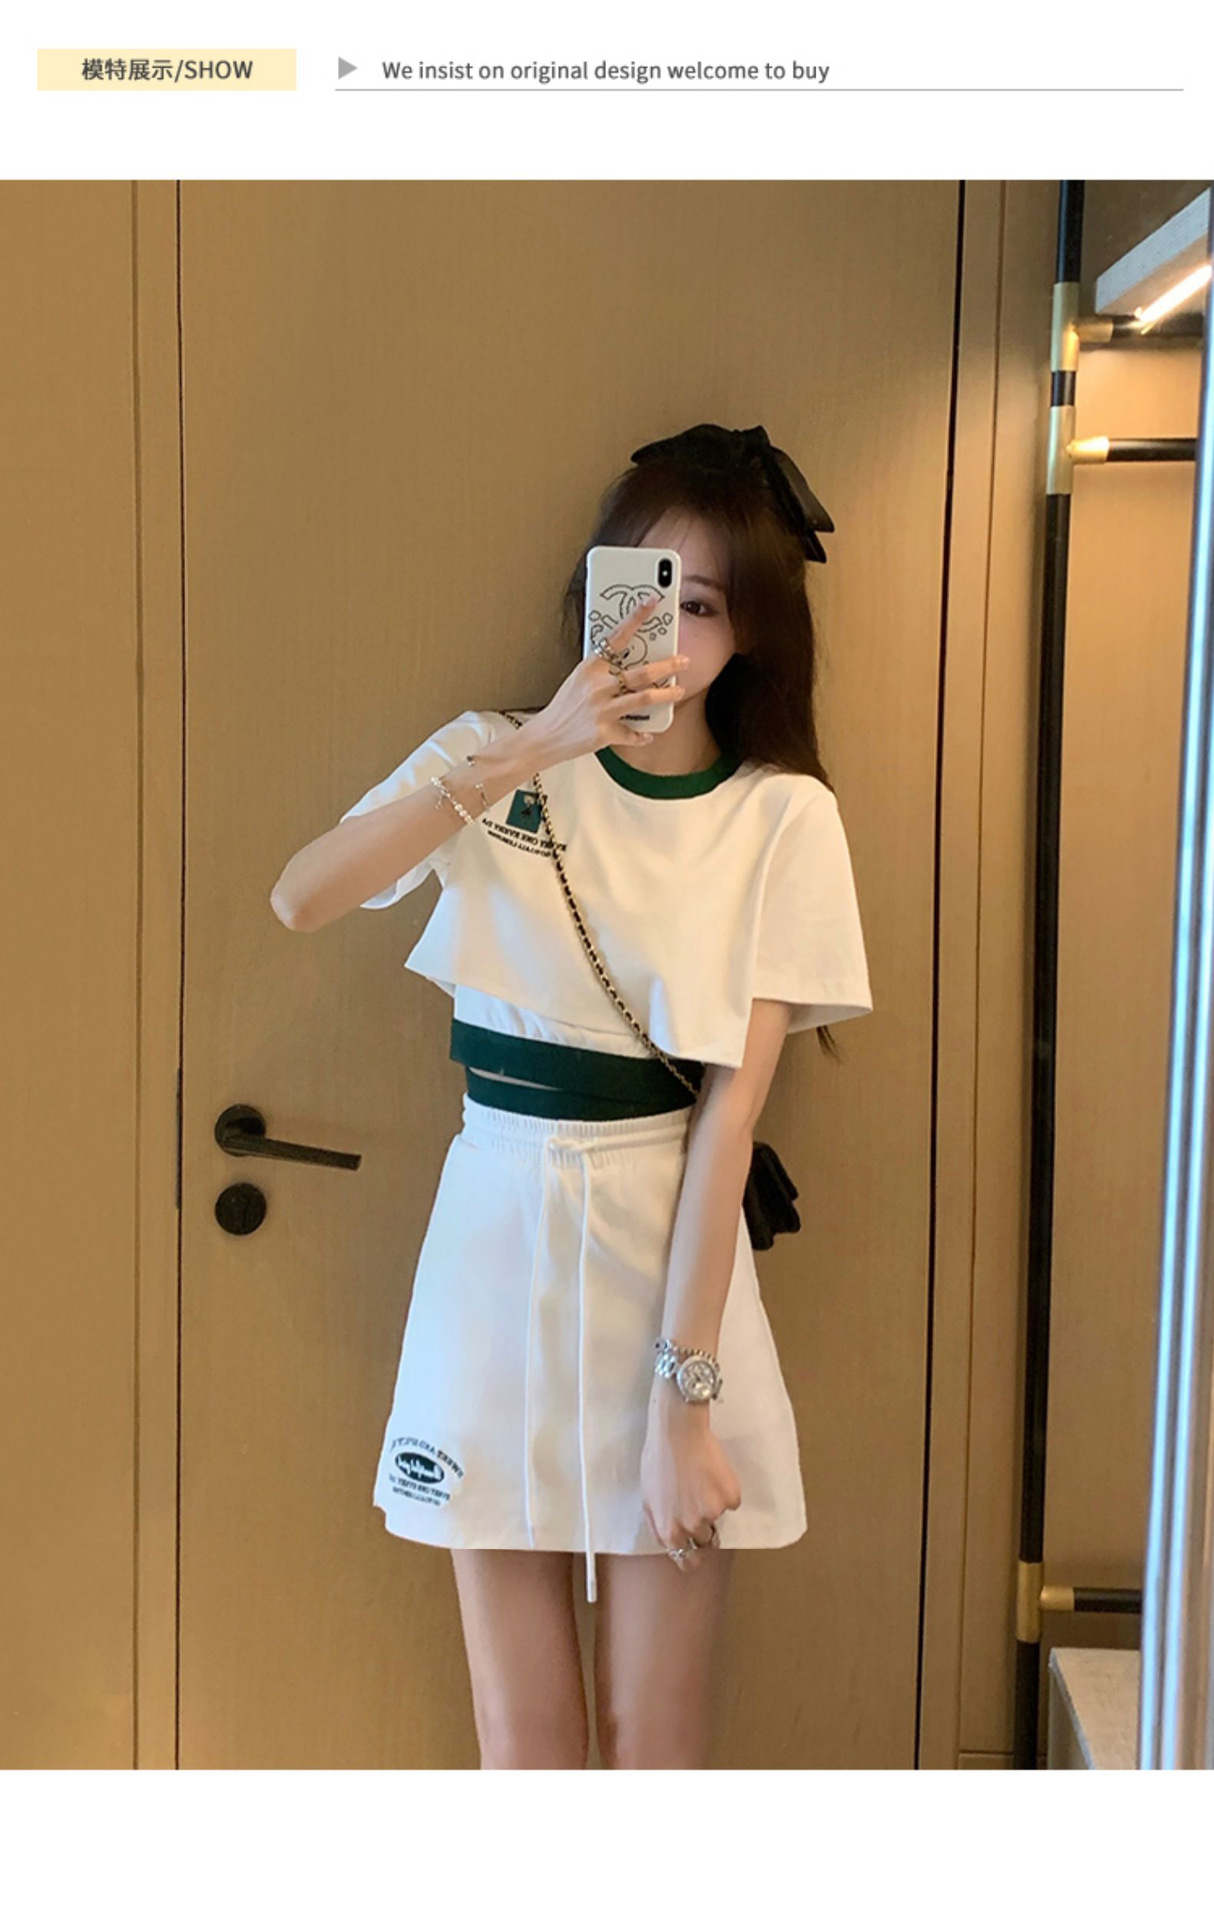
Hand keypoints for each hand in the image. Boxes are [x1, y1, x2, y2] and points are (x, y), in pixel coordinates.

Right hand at [528, 592, 688, 766]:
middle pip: (641, 672)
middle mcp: (597, 686)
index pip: (617, 636)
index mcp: (590, 667)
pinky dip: (642, 734)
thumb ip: (602, 669)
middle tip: (684, 660)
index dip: (636, 617)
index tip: (652, 601)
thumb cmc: (565, 705)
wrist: (545, 736)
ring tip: (679, 690)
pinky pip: (632, 733)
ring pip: (643, 699)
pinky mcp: (604, 733)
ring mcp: (602, 710)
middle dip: (667, 665)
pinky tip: (648, 733)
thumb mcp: (579, 678)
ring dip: (666, 695)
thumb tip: (629, 658)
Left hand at [640, 1391, 741, 1571]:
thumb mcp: (647, 1497)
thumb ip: (658, 1524)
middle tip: (695, 1499)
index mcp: (670, 1531)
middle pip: (705, 1539)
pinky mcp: (731, 1496)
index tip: (696, 1550)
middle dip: (702, 1524)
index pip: (687, 1562)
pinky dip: (725, 1490)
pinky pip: (732, 1500)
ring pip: (717, 1515)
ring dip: (712, 1502)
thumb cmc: (657, 1460)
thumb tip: (669, 1541)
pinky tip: (712, 1471)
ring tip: (699, 1477)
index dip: (692, 1555)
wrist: (678, 1433)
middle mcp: (693, 1526)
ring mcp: (714, 1512)